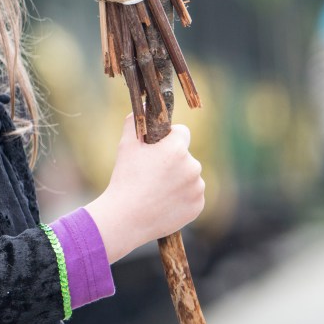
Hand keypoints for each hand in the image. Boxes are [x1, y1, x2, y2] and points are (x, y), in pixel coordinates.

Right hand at [83, 114, 205, 263]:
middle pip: (185, 156)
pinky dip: (182, 197)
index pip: (182, 132)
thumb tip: (144, 106)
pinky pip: (192, 195)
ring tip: (156, 190)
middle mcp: (192, 166)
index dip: (168, 138)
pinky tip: (163, 202)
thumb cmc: (125, 178)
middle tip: (151, 174)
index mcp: (177, 149)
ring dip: (178, 179)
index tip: (156, 148)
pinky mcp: (198, 205)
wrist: (127, 217)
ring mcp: (197, 188)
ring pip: (189, 176)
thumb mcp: (126, 145)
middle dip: (172, 161)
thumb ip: (135, 121)